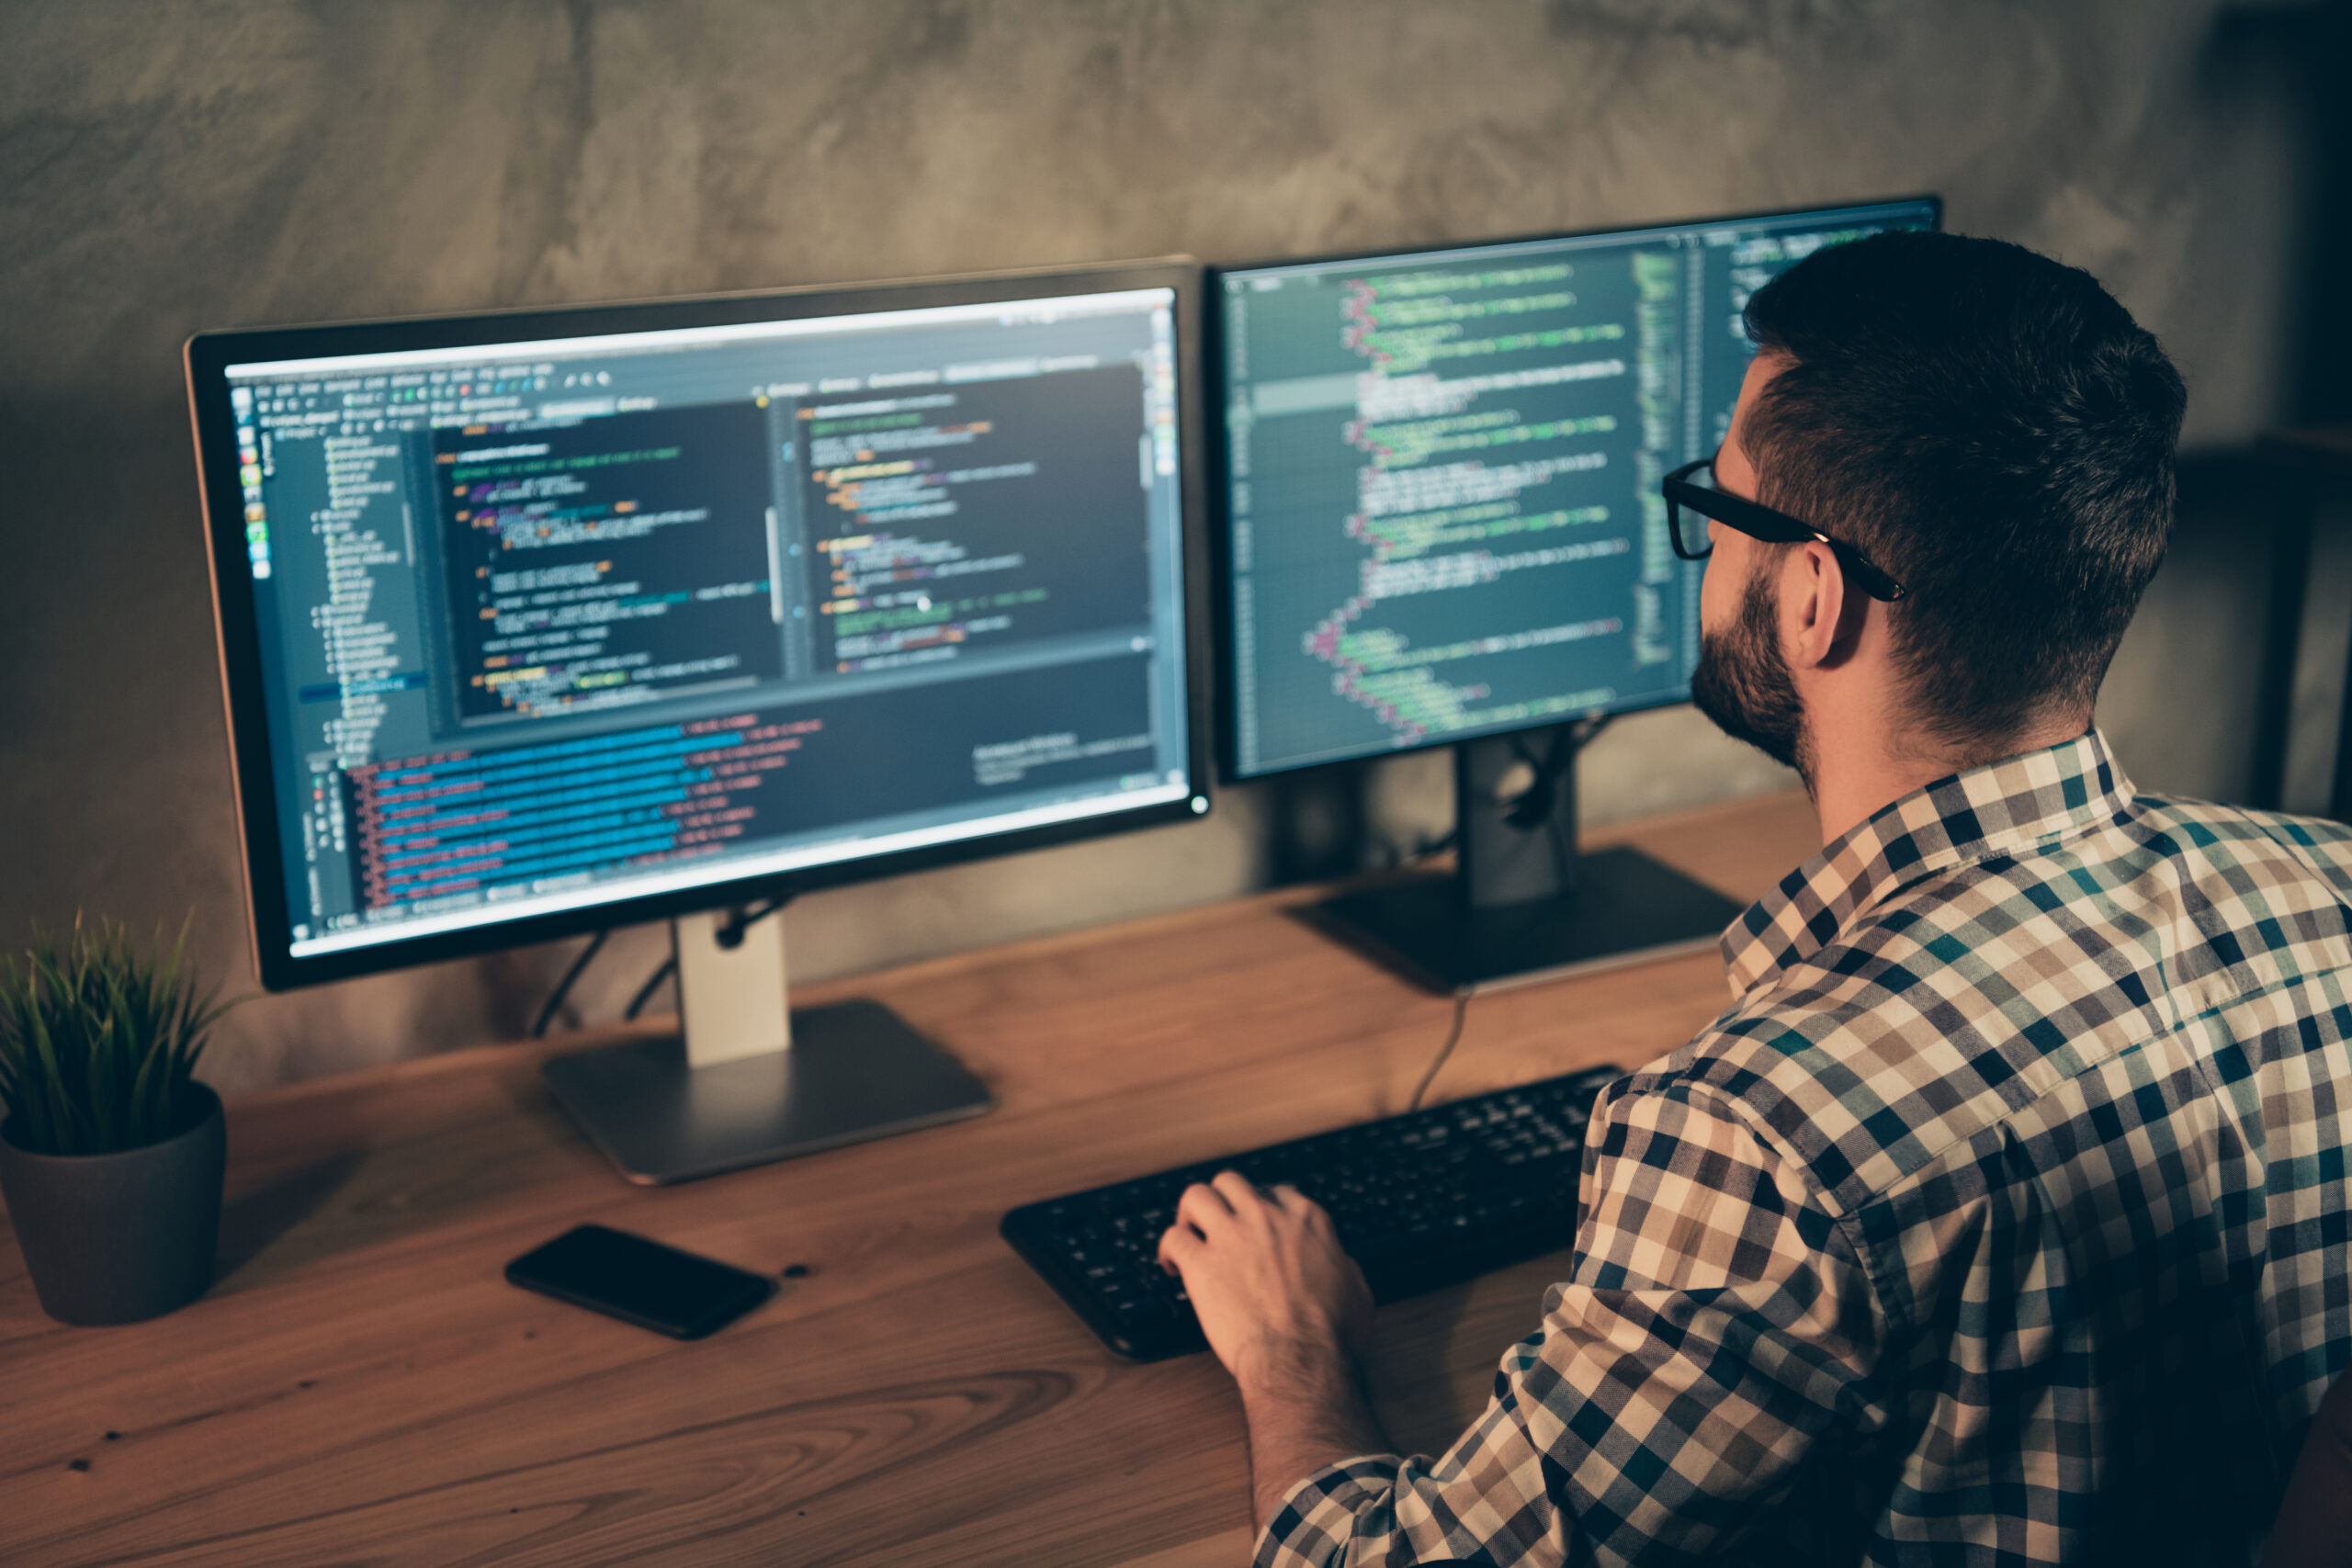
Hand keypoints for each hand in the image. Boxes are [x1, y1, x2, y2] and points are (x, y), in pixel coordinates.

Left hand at [1155, 1171, 1373, 1390]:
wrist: (1302, 1360)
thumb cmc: (1330, 1335)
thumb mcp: (1357, 1290)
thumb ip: (1343, 1265)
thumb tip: (1340, 1263)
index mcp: (1306, 1221)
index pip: (1276, 1193)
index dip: (1261, 1208)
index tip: (1255, 1224)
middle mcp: (1266, 1218)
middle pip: (1231, 1183)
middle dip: (1222, 1200)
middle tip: (1217, 1222)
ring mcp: (1231, 1237)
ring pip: (1196, 1196)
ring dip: (1190, 1213)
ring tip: (1188, 1232)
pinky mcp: (1201, 1264)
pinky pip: (1173, 1239)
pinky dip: (1168, 1249)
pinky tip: (1170, 1265)